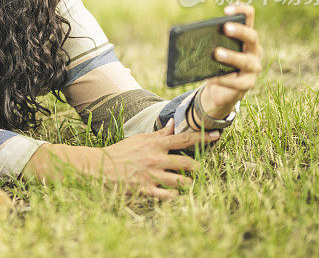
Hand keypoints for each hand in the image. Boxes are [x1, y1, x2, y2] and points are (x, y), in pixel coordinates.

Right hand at [99, 119, 217, 198]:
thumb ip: (159, 133)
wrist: (100, 167)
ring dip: (187, 183)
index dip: (203, 137)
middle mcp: (156, 159)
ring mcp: (152, 176)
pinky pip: (168, 196)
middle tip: (200, 169)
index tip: (217, 134)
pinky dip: (174, 196)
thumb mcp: (139, 139)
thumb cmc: (121, 152)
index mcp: (155, 144)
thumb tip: (173, 123)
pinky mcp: (146, 190)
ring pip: (181, 182)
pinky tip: (173, 194)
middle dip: (198, 167)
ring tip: (187, 182)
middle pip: (188, 163)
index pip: (184, 139)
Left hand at [195, 3, 263, 122]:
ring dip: (232, 56)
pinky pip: (238, 82)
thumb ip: (206, 41)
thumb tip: (188, 37)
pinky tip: (211, 77)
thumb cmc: (215, 63)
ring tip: (217, 53)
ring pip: (247, 61)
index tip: (227, 9)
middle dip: (240, 31)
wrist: (219, 89)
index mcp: (245, 35)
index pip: (249, 17)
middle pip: (252, 37)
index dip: (241, 10)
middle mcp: (253, 49)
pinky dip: (224, 80)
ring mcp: (253, 67)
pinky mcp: (247, 84)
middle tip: (225, 27)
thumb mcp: (210, 49)